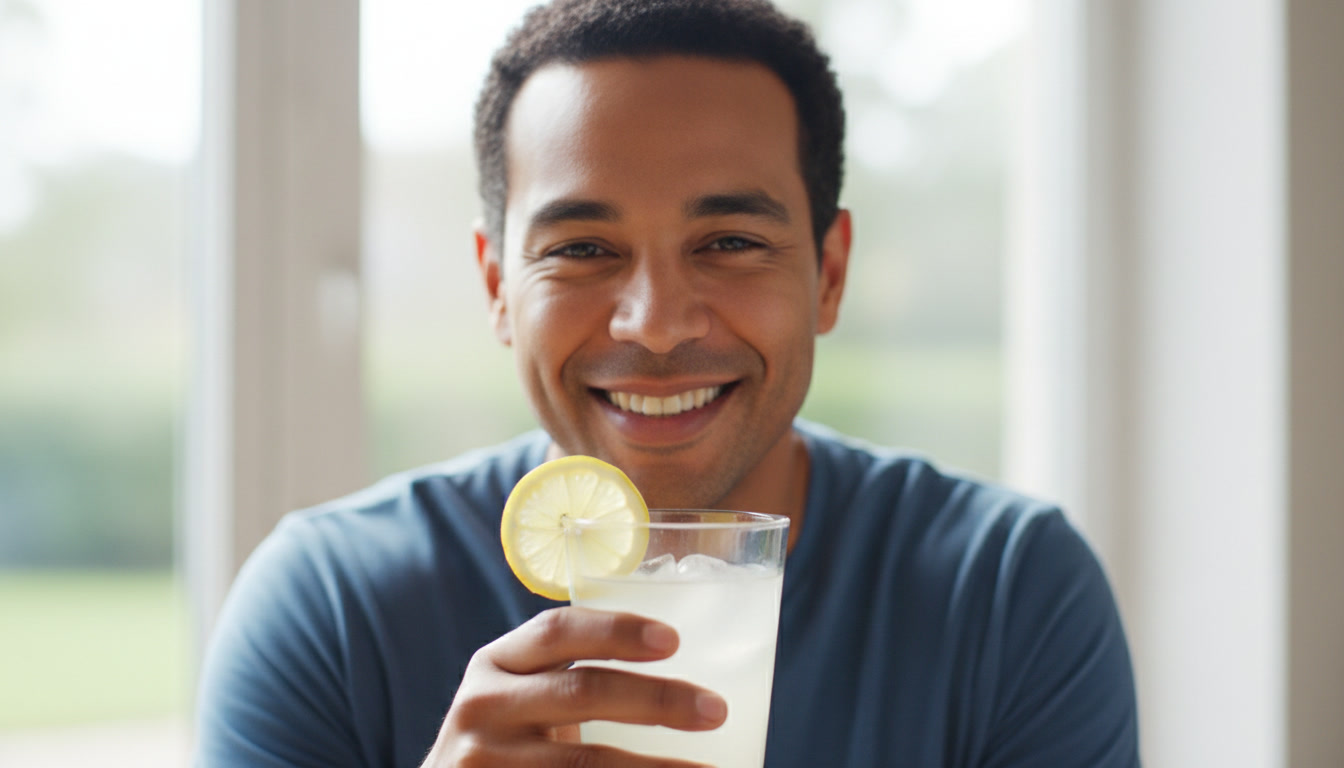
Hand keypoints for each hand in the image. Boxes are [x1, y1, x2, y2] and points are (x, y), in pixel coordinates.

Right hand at [420, 606, 727, 766]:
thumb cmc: (510, 738)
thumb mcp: (522, 696)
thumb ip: (573, 678)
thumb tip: (685, 685)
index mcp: (497, 662)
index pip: (557, 630)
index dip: (616, 631)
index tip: (673, 640)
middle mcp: (484, 706)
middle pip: (582, 693)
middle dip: (657, 700)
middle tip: (715, 710)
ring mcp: (486, 761)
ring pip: (586, 763)